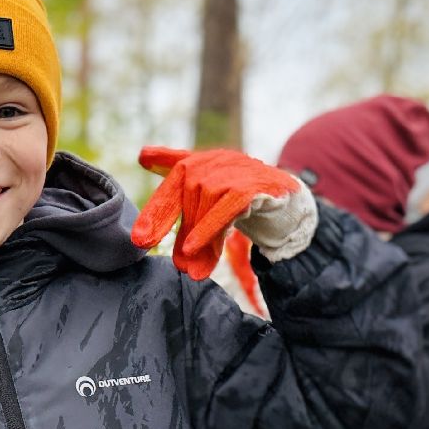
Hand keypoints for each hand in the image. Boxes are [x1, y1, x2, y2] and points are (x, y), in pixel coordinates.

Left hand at [131, 147, 312, 276]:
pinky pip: (227, 207)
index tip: (139, 239)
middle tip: (164, 257)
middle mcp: (219, 160)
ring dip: (197, 238)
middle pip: (187, 194)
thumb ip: (179, 199)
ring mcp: (239, 169)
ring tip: (192, 268)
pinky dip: (209, 227)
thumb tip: (142, 166)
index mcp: (203, 162)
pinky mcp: (257, 185)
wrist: (288, 207)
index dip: (155, 209)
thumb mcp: (207, 203)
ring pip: (206, 203)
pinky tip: (194, 248)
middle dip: (173, 228)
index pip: (172, 181)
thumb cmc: (242, 203)